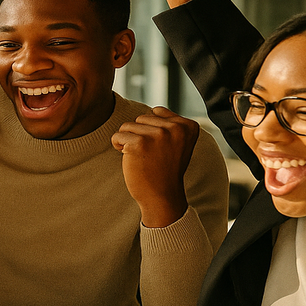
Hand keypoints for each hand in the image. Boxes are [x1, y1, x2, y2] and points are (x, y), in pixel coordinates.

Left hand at [111, 107, 199, 227]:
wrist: (162, 196)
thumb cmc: (165, 169)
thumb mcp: (177, 143)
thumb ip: (171, 125)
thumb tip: (154, 109)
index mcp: (188, 126)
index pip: (157, 112)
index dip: (152, 130)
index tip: (160, 149)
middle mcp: (175, 128)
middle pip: (141, 118)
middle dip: (139, 135)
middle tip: (149, 155)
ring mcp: (158, 135)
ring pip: (128, 126)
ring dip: (128, 141)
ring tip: (141, 157)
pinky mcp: (139, 143)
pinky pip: (117, 136)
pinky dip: (118, 146)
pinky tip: (130, 158)